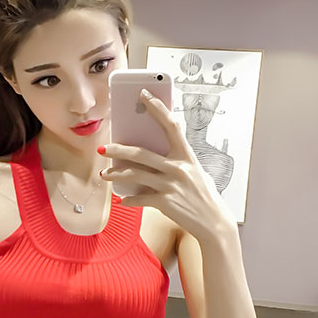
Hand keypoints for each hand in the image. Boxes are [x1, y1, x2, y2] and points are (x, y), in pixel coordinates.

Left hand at [100, 88, 234, 240]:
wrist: (213, 222)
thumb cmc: (203, 195)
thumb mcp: (194, 172)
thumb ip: (176, 162)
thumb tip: (151, 155)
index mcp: (187, 156)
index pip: (171, 125)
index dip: (157, 108)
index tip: (144, 95)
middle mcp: (178, 168)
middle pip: (141, 153)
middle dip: (118, 150)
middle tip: (103, 148)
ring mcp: (171, 185)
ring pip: (135, 175)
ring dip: (116, 175)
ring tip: (105, 175)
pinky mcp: (165, 203)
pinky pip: (140, 198)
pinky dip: (129, 200)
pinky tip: (122, 200)